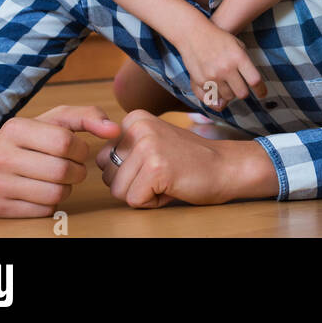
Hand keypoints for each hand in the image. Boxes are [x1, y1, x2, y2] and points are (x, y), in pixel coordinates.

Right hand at [0, 105, 121, 217]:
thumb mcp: (53, 120)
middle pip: (62, 171)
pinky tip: (44, 191)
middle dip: (77, 171)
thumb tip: (115, 130)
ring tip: (60, 179)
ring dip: (67, 188)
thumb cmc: (25, 140)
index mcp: (16, 129)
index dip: (81, 149)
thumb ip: (87, 117)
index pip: (65, 142)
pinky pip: (44, 211)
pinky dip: (52, 203)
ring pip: (56, 194)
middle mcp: (2, 156)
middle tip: (73, 168)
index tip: (79, 151)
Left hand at [96, 110, 275, 206]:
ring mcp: (147, 146)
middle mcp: (138, 127)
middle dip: (133, 185)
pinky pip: (135, 201)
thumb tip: (95, 162)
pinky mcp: (156, 167)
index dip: (129, 172)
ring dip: (143, 194)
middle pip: (108, 176)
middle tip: (163, 173)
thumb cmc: (189, 161)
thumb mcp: (152, 143)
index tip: (157, 163)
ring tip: (168, 179)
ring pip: (119, 191)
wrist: (226, 166)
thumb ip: (125, 149)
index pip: (104, 160)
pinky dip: (153, 203)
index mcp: (134, 119)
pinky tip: (173, 186)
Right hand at [179, 19, 267, 109]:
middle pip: (242, 93)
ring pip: (228, 97)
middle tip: (241, 87)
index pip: (254, 80)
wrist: (193, 33)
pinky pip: (212, 98)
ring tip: (227, 84)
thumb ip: (246, 63)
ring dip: (229, 94)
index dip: (261, 90)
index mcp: (238, 57)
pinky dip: (216, 97)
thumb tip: (250, 84)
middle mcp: (225, 68)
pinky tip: (218, 93)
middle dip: (243, 92)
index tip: (262, 94)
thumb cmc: (218, 39)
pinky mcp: (200, 81)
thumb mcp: (237, 45)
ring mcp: (212, 76)